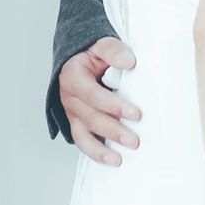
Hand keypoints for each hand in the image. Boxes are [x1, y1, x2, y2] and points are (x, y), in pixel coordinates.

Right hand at [60, 37, 140, 164]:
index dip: (113, 106)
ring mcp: (71, 113)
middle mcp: (69, 98)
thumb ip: (112, 50)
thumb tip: (129, 62)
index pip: (92, 94)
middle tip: (134, 140)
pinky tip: (111, 159)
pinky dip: (95, 153)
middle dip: (113, 131)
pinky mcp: (76, 123)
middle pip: (90, 118)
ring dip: (100, 150)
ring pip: (82, 135)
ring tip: (118, 160)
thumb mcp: (98, 44)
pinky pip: (82, 142)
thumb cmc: (90, 53)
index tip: (135, 113)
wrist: (75, 59)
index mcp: (73, 77)